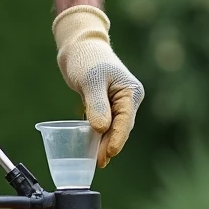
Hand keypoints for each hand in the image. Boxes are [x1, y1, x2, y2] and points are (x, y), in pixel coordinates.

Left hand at [53, 5, 144, 167]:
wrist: (78, 46)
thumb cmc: (86, 59)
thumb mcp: (90, 81)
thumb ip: (97, 105)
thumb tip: (102, 129)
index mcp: (130, 92)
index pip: (125, 120)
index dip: (117, 138)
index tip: (109, 153)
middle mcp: (128, 98)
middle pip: (120, 128)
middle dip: (110, 145)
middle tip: (99, 162)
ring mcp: (118, 103)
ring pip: (113, 128)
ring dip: (104, 143)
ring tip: (96, 161)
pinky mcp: (107, 105)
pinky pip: (105, 124)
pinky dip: (99, 136)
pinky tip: (93, 149)